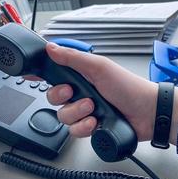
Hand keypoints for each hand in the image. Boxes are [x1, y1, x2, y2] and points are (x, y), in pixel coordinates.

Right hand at [31, 42, 157, 140]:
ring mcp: (85, 110)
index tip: (30, 75)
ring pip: (63, 116)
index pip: (56, 72)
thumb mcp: (100, 68)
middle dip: (62, 97)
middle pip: (54, 97)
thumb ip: (74, 58)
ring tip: (93, 108)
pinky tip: (95, 123)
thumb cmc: (128, 87)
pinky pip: (74, 130)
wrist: (147, 112)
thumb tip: (51, 48)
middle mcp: (82, 92)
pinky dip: (83, 127)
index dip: (41, 74)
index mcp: (82, 75)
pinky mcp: (90, 126)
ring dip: (77, 113)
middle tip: (76, 93)